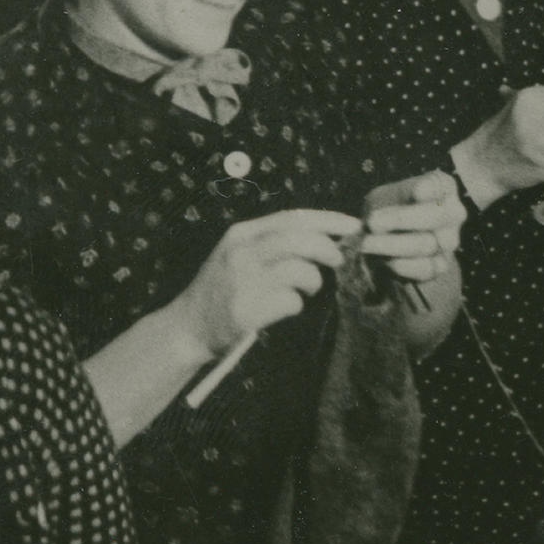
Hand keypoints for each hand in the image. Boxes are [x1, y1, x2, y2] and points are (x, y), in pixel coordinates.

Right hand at [169, 208, 362, 358]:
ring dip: (313, 281)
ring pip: (300, 270)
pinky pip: (291, 302)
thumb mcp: (240, 253)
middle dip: (328, 248)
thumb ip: (272, 242)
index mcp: (241, 234)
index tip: (354, 225)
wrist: (188, 326)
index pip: (292, 217)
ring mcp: (242, 281)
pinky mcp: (246, 310)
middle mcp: (240, 252)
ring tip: (306, 289)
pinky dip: (296, 305)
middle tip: (340, 260)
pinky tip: (284, 308)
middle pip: (298, 240)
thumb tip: (326, 235)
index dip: (327, 220)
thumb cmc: (224, 288)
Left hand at [359, 170, 463, 283]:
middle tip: (372, 223)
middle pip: (433, 216)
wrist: (392, 244)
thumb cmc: (386, 211)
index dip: (428, 189)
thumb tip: (375, 225)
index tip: (416, 193)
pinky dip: (402, 265)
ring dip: (392, 245)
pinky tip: (386, 262)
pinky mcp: (442, 266)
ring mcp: (451, 241)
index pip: (439, 185)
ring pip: (425, 244)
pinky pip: (424, 268)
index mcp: (442, 186)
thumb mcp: (381, 199)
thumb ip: (381, 207)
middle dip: (401, 220)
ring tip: (367, 244)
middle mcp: (454, 212)